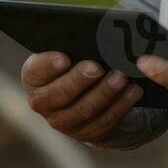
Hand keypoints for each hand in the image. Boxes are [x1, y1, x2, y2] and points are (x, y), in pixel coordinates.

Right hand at [21, 51, 143, 143]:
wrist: (80, 92)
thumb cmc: (73, 61)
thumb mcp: (66, 50)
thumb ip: (70, 44)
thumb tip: (87, 34)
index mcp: (33, 78)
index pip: (36, 71)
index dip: (49, 65)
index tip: (64, 57)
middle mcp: (42, 103)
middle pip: (61, 94)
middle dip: (80, 80)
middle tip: (97, 67)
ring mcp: (62, 122)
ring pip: (85, 109)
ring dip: (105, 93)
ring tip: (121, 77)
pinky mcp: (85, 133)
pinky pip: (104, 121)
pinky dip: (121, 105)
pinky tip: (133, 91)